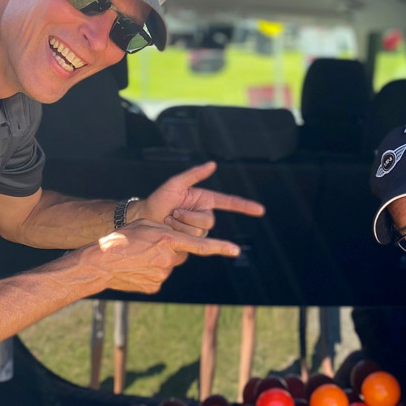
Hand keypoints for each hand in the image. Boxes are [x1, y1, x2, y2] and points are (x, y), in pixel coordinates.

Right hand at [80, 219, 241, 293]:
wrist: (101, 262)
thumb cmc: (122, 239)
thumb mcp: (146, 226)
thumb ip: (168, 231)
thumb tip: (180, 245)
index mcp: (168, 239)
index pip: (201, 245)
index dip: (221, 247)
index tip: (236, 250)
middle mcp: (169, 258)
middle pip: (181, 255)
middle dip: (172, 251)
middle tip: (150, 248)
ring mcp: (162, 275)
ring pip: (169, 267)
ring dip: (159, 262)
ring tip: (140, 259)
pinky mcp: (155, 287)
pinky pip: (159, 278)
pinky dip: (151, 274)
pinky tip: (137, 270)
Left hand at [138, 161, 264, 236]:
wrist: (145, 219)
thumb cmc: (159, 199)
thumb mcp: (175, 183)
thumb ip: (194, 174)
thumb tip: (213, 164)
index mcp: (204, 199)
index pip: (229, 202)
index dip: (245, 207)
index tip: (261, 210)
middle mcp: (204, 214)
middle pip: (209, 220)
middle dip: (188, 216)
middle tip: (172, 212)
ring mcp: (198, 229)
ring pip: (200, 231)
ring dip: (181, 225)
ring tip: (169, 220)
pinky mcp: (192, 241)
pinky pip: (193, 241)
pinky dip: (179, 234)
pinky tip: (170, 230)